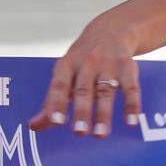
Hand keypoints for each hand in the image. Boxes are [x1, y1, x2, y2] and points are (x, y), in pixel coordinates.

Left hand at [28, 22, 140, 137]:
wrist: (111, 30)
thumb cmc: (81, 61)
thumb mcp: (64, 74)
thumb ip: (51, 102)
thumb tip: (34, 126)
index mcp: (66, 65)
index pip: (60, 85)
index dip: (57, 103)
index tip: (55, 122)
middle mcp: (86, 63)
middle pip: (83, 90)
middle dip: (81, 112)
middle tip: (79, 133)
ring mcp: (108, 64)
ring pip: (105, 91)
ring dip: (103, 114)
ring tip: (100, 134)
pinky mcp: (127, 67)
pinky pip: (130, 87)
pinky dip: (131, 105)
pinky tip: (130, 122)